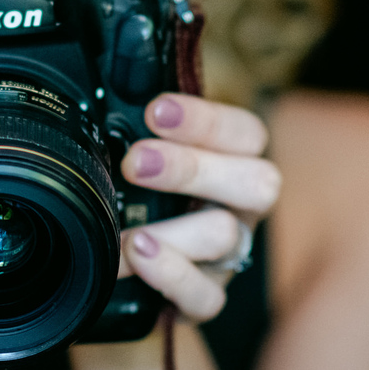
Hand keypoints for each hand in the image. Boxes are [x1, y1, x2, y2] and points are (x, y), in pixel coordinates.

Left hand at [117, 94, 278, 321]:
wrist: (127, 274)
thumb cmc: (138, 198)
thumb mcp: (140, 154)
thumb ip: (139, 125)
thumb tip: (112, 70)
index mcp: (233, 162)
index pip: (246, 133)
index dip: (206, 120)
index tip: (157, 111)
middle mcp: (240, 207)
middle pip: (256, 181)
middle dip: (194, 168)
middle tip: (136, 163)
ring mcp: (227, 256)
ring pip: (226, 236)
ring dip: (175, 230)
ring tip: (131, 230)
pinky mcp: (205, 298)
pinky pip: (206, 296)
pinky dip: (171, 276)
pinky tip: (138, 257)